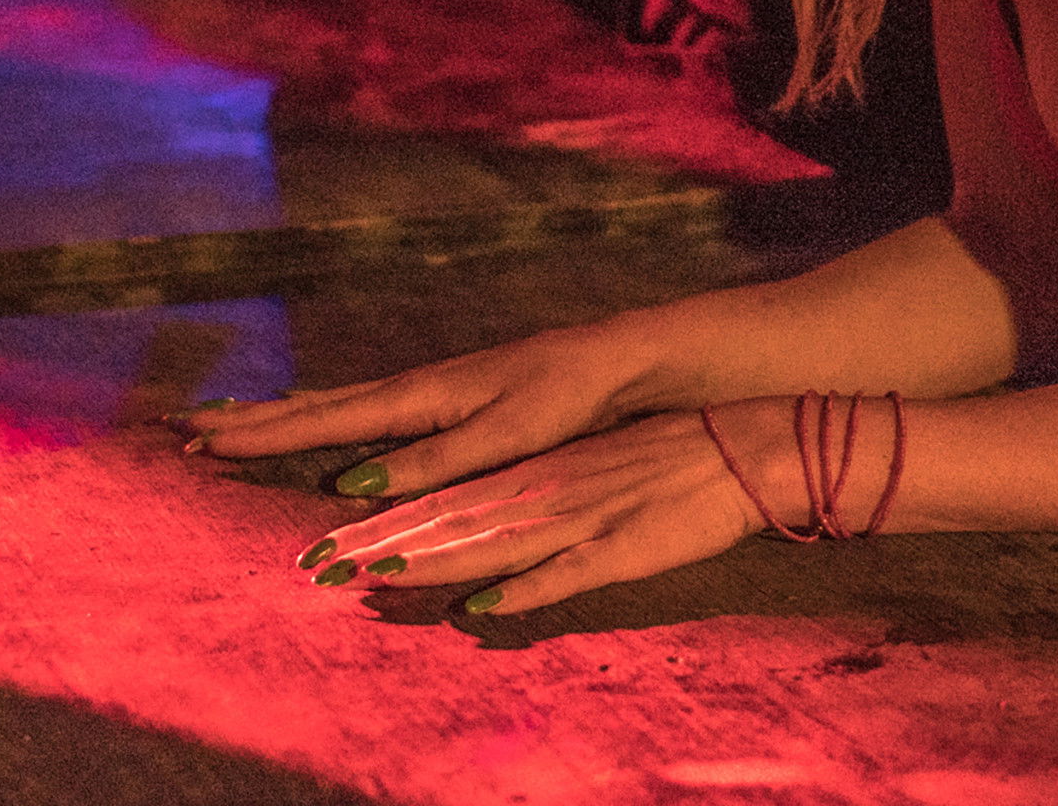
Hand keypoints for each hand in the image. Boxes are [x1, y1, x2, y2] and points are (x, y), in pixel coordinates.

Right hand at [177, 330, 630, 502]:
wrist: (616, 358)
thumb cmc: (566, 396)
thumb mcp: (502, 435)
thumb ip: (431, 462)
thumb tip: (351, 486)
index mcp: (420, 396)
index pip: (324, 419)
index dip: (262, 434)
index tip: (202, 439)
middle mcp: (414, 388)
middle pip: (315, 406)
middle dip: (251, 421)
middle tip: (184, 428)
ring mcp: (427, 390)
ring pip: (335, 404)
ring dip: (279, 415)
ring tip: (228, 422)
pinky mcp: (445, 397)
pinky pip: (363, 409)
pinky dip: (323, 414)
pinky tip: (316, 419)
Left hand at [292, 407, 768, 615]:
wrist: (742, 450)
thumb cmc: (664, 463)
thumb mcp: (588, 476)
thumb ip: (533, 508)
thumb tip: (482, 546)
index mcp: (533, 479)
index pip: (441, 504)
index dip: (379, 528)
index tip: (321, 550)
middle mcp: (544, 496)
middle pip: (450, 525)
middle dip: (380, 547)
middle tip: (315, 566)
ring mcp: (580, 522)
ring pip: (492, 546)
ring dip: (432, 564)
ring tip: (372, 579)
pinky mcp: (620, 550)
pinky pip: (563, 575)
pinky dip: (521, 591)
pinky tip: (481, 608)